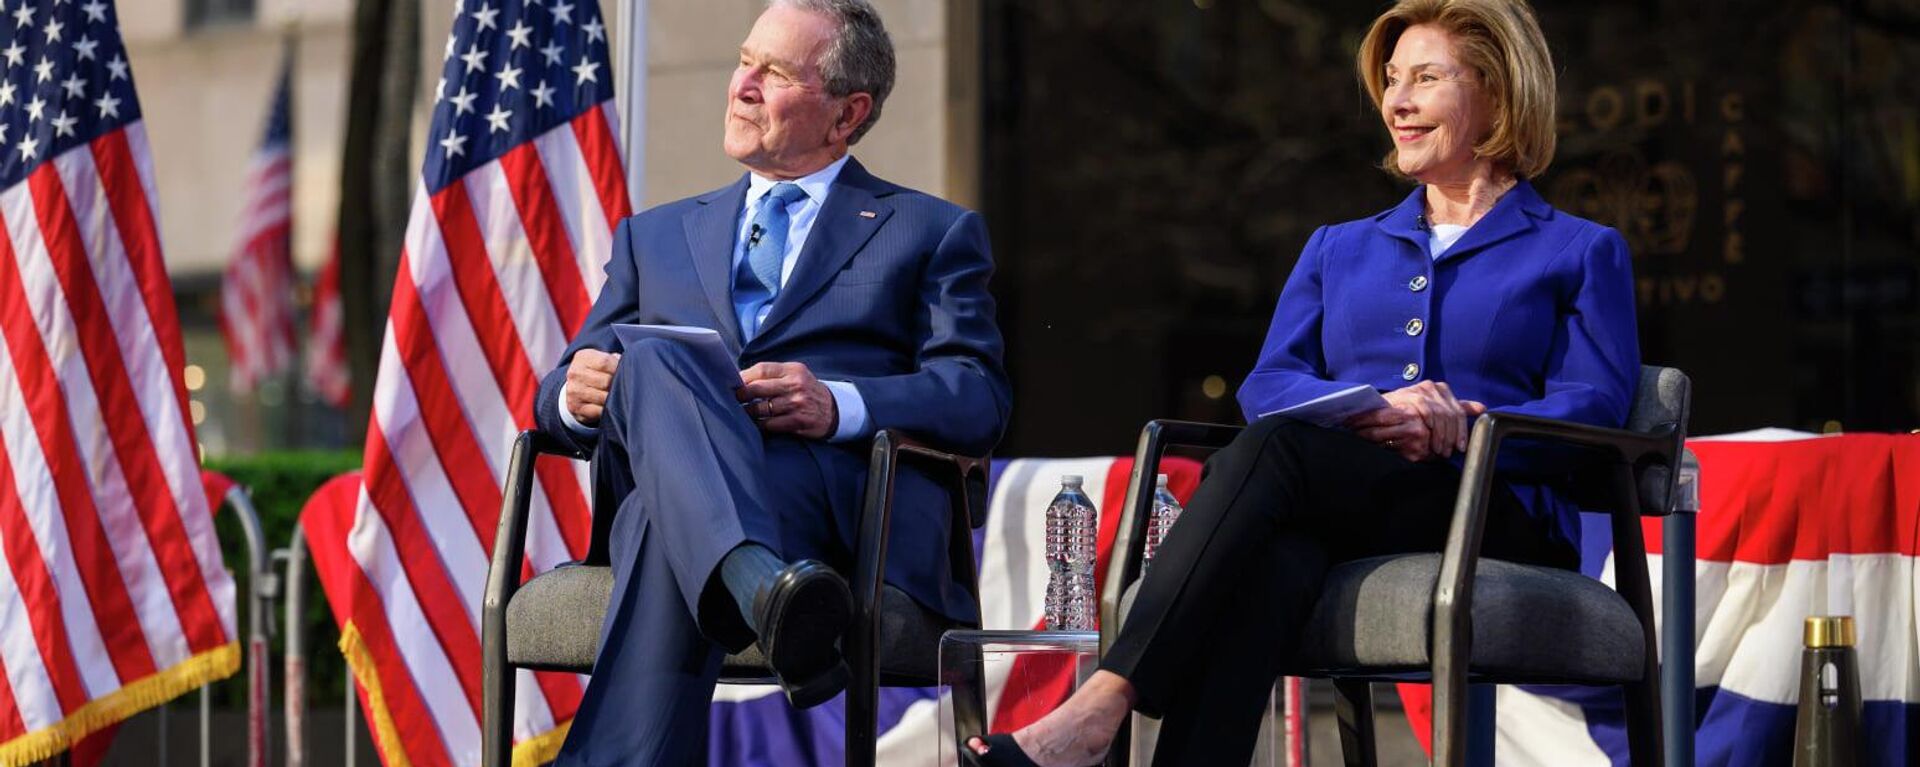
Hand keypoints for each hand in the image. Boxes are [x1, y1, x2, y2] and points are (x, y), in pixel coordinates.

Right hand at [563, 349, 620, 425]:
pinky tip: (609, 406)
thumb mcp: (601, 360)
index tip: (624, 372)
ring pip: (603, 397)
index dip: (618, 368)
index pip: (605, 363)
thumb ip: (614, 360)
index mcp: (583, 357)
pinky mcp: (576, 407)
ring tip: (617, 396)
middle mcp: (575, 373)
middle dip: (617, 385)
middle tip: (623, 386)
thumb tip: (631, 365)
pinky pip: (599, 410)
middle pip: (605, 381)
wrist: (575, 389)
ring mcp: (574, 391)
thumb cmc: (596, 372)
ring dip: (614, 398)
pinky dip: (607, 409)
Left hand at [737, 361, 838, 438]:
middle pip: (757, 388)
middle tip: (732, 399)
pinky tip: (755, 424)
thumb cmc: (806, 391)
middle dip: (741, 395)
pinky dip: (759, 425)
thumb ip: (773, 374)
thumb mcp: (796, 375)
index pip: (761, 369)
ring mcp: (796, 404)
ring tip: (742, 412)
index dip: (743, 377)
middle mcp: (795, 385)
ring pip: (760, 409)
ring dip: (747, 412)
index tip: (732, 383)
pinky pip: (769, 424)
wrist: (834, 411)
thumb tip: (741, 378)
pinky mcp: (797, 422)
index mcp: (793, 370)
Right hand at [1346, 381, 1485, 459]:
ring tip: (1438, 449)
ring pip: (1442, 414)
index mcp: (1439, 389)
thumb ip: (1456, 407)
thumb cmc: (1404, 413)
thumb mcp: (1433, 410)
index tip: (1461, 447)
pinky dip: (1430, 426)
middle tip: (1447, 451)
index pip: (1459, 410)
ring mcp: (1420, 390)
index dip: (1462, 430)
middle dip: (1452, 435)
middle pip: (1452, 413)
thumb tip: (1482, 408)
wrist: (1375, 412)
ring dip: (1441, 435)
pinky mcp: (1411, 396)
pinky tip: (1427, 437)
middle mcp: (1431, 387)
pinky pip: (1427, 411)